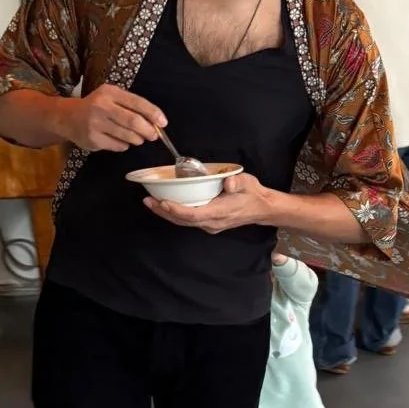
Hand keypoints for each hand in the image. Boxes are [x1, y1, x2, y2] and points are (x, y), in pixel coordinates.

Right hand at [63, 85, 165, 152]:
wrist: (67, 117)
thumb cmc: (96, 106)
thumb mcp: (111, 97)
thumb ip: (131, 105)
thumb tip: (155, 122)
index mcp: (109, 92)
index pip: (137, 102)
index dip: (153, 113)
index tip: (163, 122)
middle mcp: (101, 107)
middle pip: (134, 121)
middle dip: (148, 130)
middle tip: (153, 135)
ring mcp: (96, 124)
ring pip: (127, 136)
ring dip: (137, 139)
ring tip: (137, 138)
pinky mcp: (93, 139)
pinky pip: (118, 146)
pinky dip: (124, 145)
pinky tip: (120, 140)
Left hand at [144, 172, 275, 232]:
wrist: (261, 209)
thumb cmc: (252, 194)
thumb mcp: (248, 182)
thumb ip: (238, 182)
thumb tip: (228, 183)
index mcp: (220, 212)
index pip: (194, 214)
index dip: (176, 210)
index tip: (163, 202)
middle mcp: (212, 222)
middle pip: (183, 220)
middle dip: (163, 212)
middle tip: (147, 201)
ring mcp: (210, 225)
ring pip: (183, 222)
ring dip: (166, 214)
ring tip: (150, 203)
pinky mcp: (208, 223)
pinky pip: (188, 221)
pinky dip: (174, 214)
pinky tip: (165, 206)